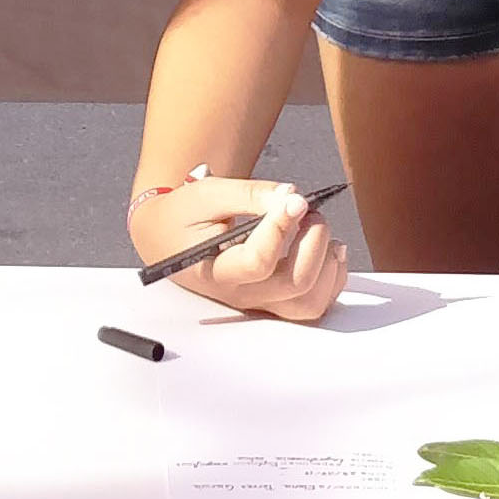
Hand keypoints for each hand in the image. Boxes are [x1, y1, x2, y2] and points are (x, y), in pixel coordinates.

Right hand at [131, 176, 347, 321]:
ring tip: (319, 230)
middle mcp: (239, 293)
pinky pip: (315, 304)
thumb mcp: (207, 194)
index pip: (258, 261)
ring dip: (328, 264)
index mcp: (214, 270)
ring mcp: (259, 300)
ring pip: (310, 302)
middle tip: (306, 210)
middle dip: (313, 241)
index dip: (282, 229)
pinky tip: (328, 249)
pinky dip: (332, 277)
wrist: (166, 237)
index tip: (293, 200)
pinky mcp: (273, 299)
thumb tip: (292, 197)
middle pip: (294, 283)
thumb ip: (249, 194)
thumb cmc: (183, 216)